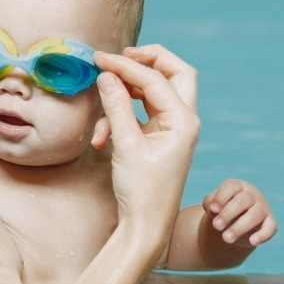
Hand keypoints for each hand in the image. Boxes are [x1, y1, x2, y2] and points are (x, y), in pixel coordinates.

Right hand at [93, 50, 200, 230]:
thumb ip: (116, 106)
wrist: (146, 226)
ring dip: (127, 92)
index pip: (155, 79)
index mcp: (184, 121)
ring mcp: (173, 128)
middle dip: (147, 61)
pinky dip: (122, 114)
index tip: (99, 59)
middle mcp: (184, 121)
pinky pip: (143, 112)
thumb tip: (106, 76)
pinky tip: (102, 135)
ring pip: (156, 91)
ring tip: (102, 102)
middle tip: (120, 57)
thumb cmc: (142, 191)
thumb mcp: (126, 145)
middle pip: (173, 73)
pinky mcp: (159, 137)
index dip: (126, 65)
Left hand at [203, 179, 276, 247]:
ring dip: (240, 227)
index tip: (212, 210)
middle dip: (228, 214)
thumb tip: (213, 208)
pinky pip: (270, 228)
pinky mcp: (270, 223)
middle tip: (216, 226)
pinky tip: (252, 242)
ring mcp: (263, 208)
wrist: (234, 224)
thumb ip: (210, 203)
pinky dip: (263, 235)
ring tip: (226, 238)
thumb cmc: (222, 210)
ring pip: (255, 215)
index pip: (231, 187)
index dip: (221, 197)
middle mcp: (252, 195)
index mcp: (237, 187)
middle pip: (243, 200)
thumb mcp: (214, 206)